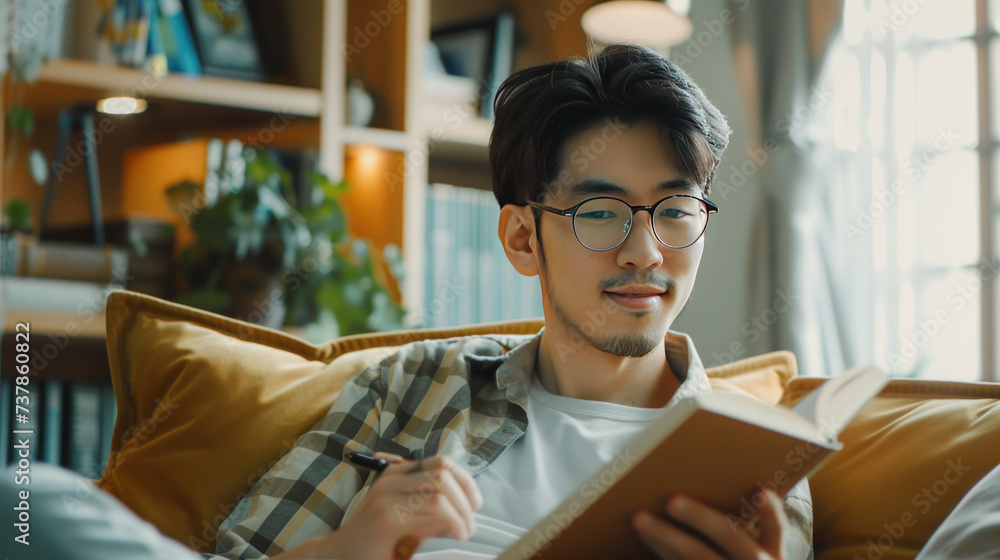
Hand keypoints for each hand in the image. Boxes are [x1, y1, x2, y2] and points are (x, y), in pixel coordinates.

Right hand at [286, 452, 483, 559]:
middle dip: (466, 498)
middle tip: (472, 522)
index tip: (476, 502)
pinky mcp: (387, 519)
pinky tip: (456, 534)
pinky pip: (431, 512)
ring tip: (465, 531)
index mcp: (396, 474)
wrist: (342, 553)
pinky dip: (452, 523)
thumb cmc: (376, 536)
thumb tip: (466, 507)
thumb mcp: (405, 513)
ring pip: (440, 493)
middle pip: (443, 475)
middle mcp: (391, 481)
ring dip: (461, 514)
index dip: (465, 479)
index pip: (441, 462)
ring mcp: (387, 498)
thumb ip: (429, 505)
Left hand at [632, 489, 786, 559]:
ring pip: (698, 556)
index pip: (775, 528)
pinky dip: (660, 551)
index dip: (769, 510)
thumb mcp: (746, 548)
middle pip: (730, 538)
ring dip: (665, 537)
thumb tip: (690, 481)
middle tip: (671, 499)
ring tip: (639, 518)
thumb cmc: (730, 553)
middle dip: (700, 517)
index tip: (759, 491)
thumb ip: (732, 521)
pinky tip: (643, 537)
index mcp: (771, 552)